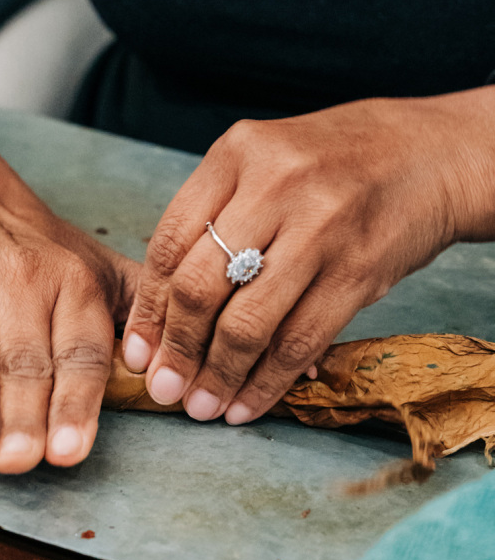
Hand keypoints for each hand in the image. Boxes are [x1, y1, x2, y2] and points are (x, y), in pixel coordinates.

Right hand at [0, 176, 139, 473]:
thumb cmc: (46, 258)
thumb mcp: (104, 272)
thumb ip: (143, 318)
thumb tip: (181, 377)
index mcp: (74, 284)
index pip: (80, 352)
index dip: (76, 403)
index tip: (69, 450)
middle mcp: (22, 280)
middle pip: (24, 358)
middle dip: (23, 413)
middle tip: (20, 461)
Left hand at [121, 92, 494, 425]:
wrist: (424, 154)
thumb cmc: (330, 162)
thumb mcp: (263, 162)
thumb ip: (215, 216)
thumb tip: (162, 309)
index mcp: (237, 153)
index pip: (169, 242)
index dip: (148, 307)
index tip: (135, 352)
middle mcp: (274, 187)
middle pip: (200, 285)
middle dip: (175, 349)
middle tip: (163, 387)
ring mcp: (319, 229)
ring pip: (248, 322)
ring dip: (218, 375)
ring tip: (201, 405)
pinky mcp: (358, 272)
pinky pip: (301, 341)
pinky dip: (267, 381)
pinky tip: (248, 403)